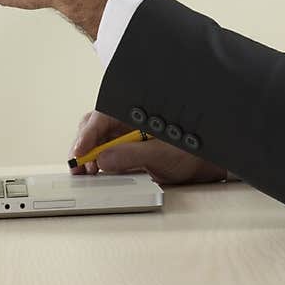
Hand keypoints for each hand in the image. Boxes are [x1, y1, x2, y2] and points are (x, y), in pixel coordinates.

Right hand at [69, 110, 228, 185]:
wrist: (206, 165)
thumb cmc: (191, 151)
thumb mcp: (161, 153)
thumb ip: (131, 155)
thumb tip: (104, 159)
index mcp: (135, 112)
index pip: (103, 117)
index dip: (87, 134)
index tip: (80, 151)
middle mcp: (128, 121)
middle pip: (95, 127)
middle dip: (83, 145)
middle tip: (78, 165)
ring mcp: (127, 136)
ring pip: (98, 140)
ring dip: (88, 155)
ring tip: (85, 172)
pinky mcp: (128, 150)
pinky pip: (106, 153)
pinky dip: (98, 163)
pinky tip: (95, 172)